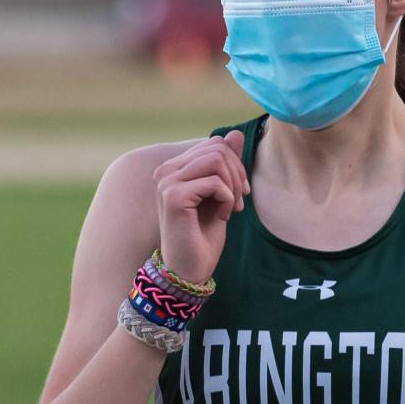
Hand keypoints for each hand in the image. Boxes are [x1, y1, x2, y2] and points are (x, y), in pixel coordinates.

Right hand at [153, 130, 248, 285]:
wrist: (189, 270)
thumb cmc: (203, 236)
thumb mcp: (221, 194)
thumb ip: (225, 164)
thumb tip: (234, 133)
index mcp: (174, 169)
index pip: (214, 144)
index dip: (235, 165)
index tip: (239, 193)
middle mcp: (165, 171)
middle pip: (217, 148)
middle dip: (237, 174)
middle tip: (238, 203)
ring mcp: (167, 183)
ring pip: (216, 160)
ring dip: (233, 186)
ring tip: (230, 209)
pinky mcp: (173, 197)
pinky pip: (214, 182)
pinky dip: (226, 198)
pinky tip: (221, 217)